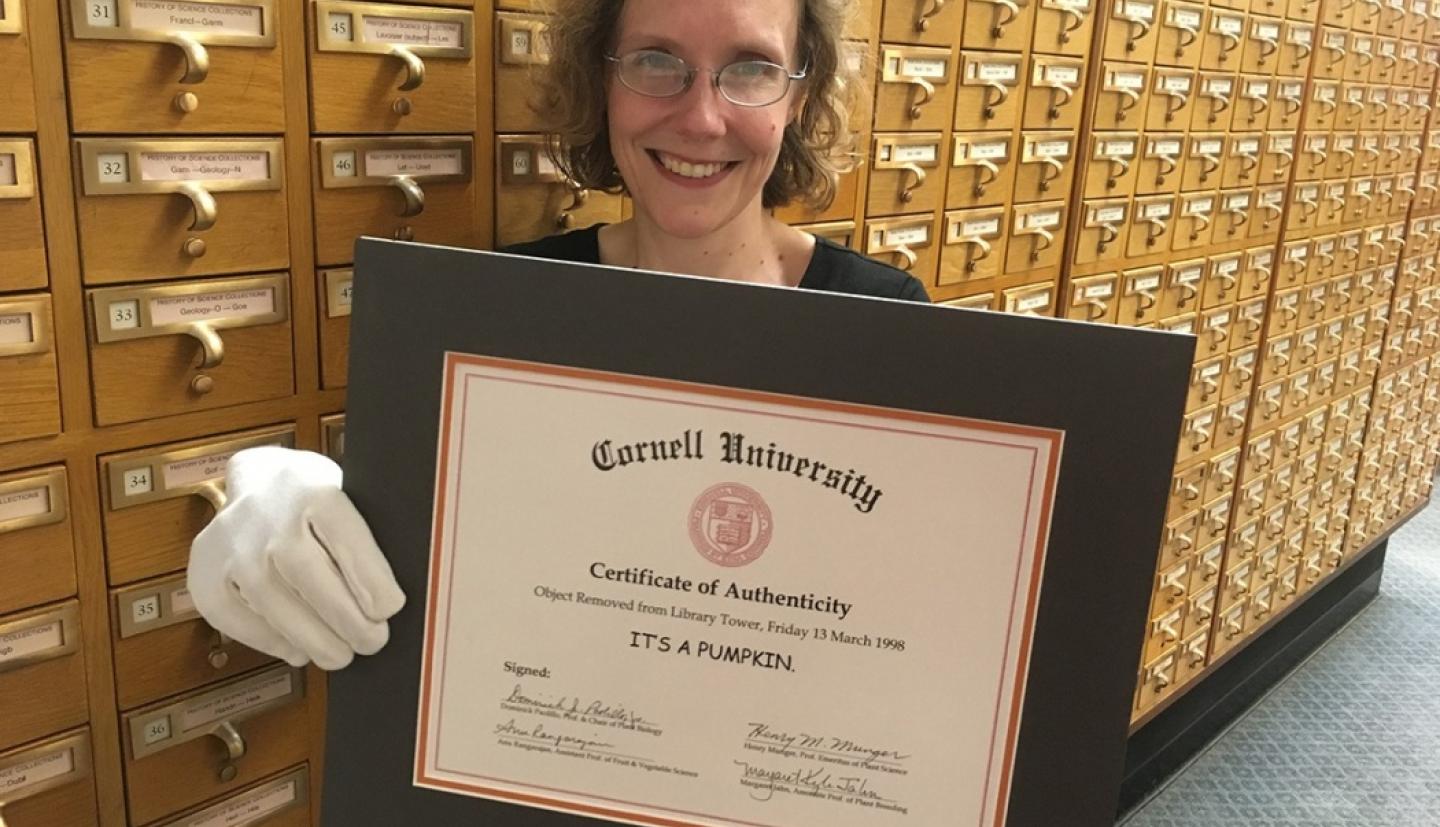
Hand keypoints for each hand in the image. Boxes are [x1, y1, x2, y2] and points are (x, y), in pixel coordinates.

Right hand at [188, 447, 405, 669]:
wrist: (259, 481)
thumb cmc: (319, 498)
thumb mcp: (352, 495)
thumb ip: (370, 536)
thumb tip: (395, 599)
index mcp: (314, 488)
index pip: (345, 536)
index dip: (369, 580)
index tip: (390, 609)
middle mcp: (267, 513)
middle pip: (308, 575)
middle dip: (346, 619)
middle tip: (373, 641)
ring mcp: (230, 543)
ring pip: (273, 602)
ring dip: (313, 638)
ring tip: (341, 654)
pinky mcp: (206, 572)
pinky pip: (236, 617)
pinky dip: (271, 640)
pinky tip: (298, 649)